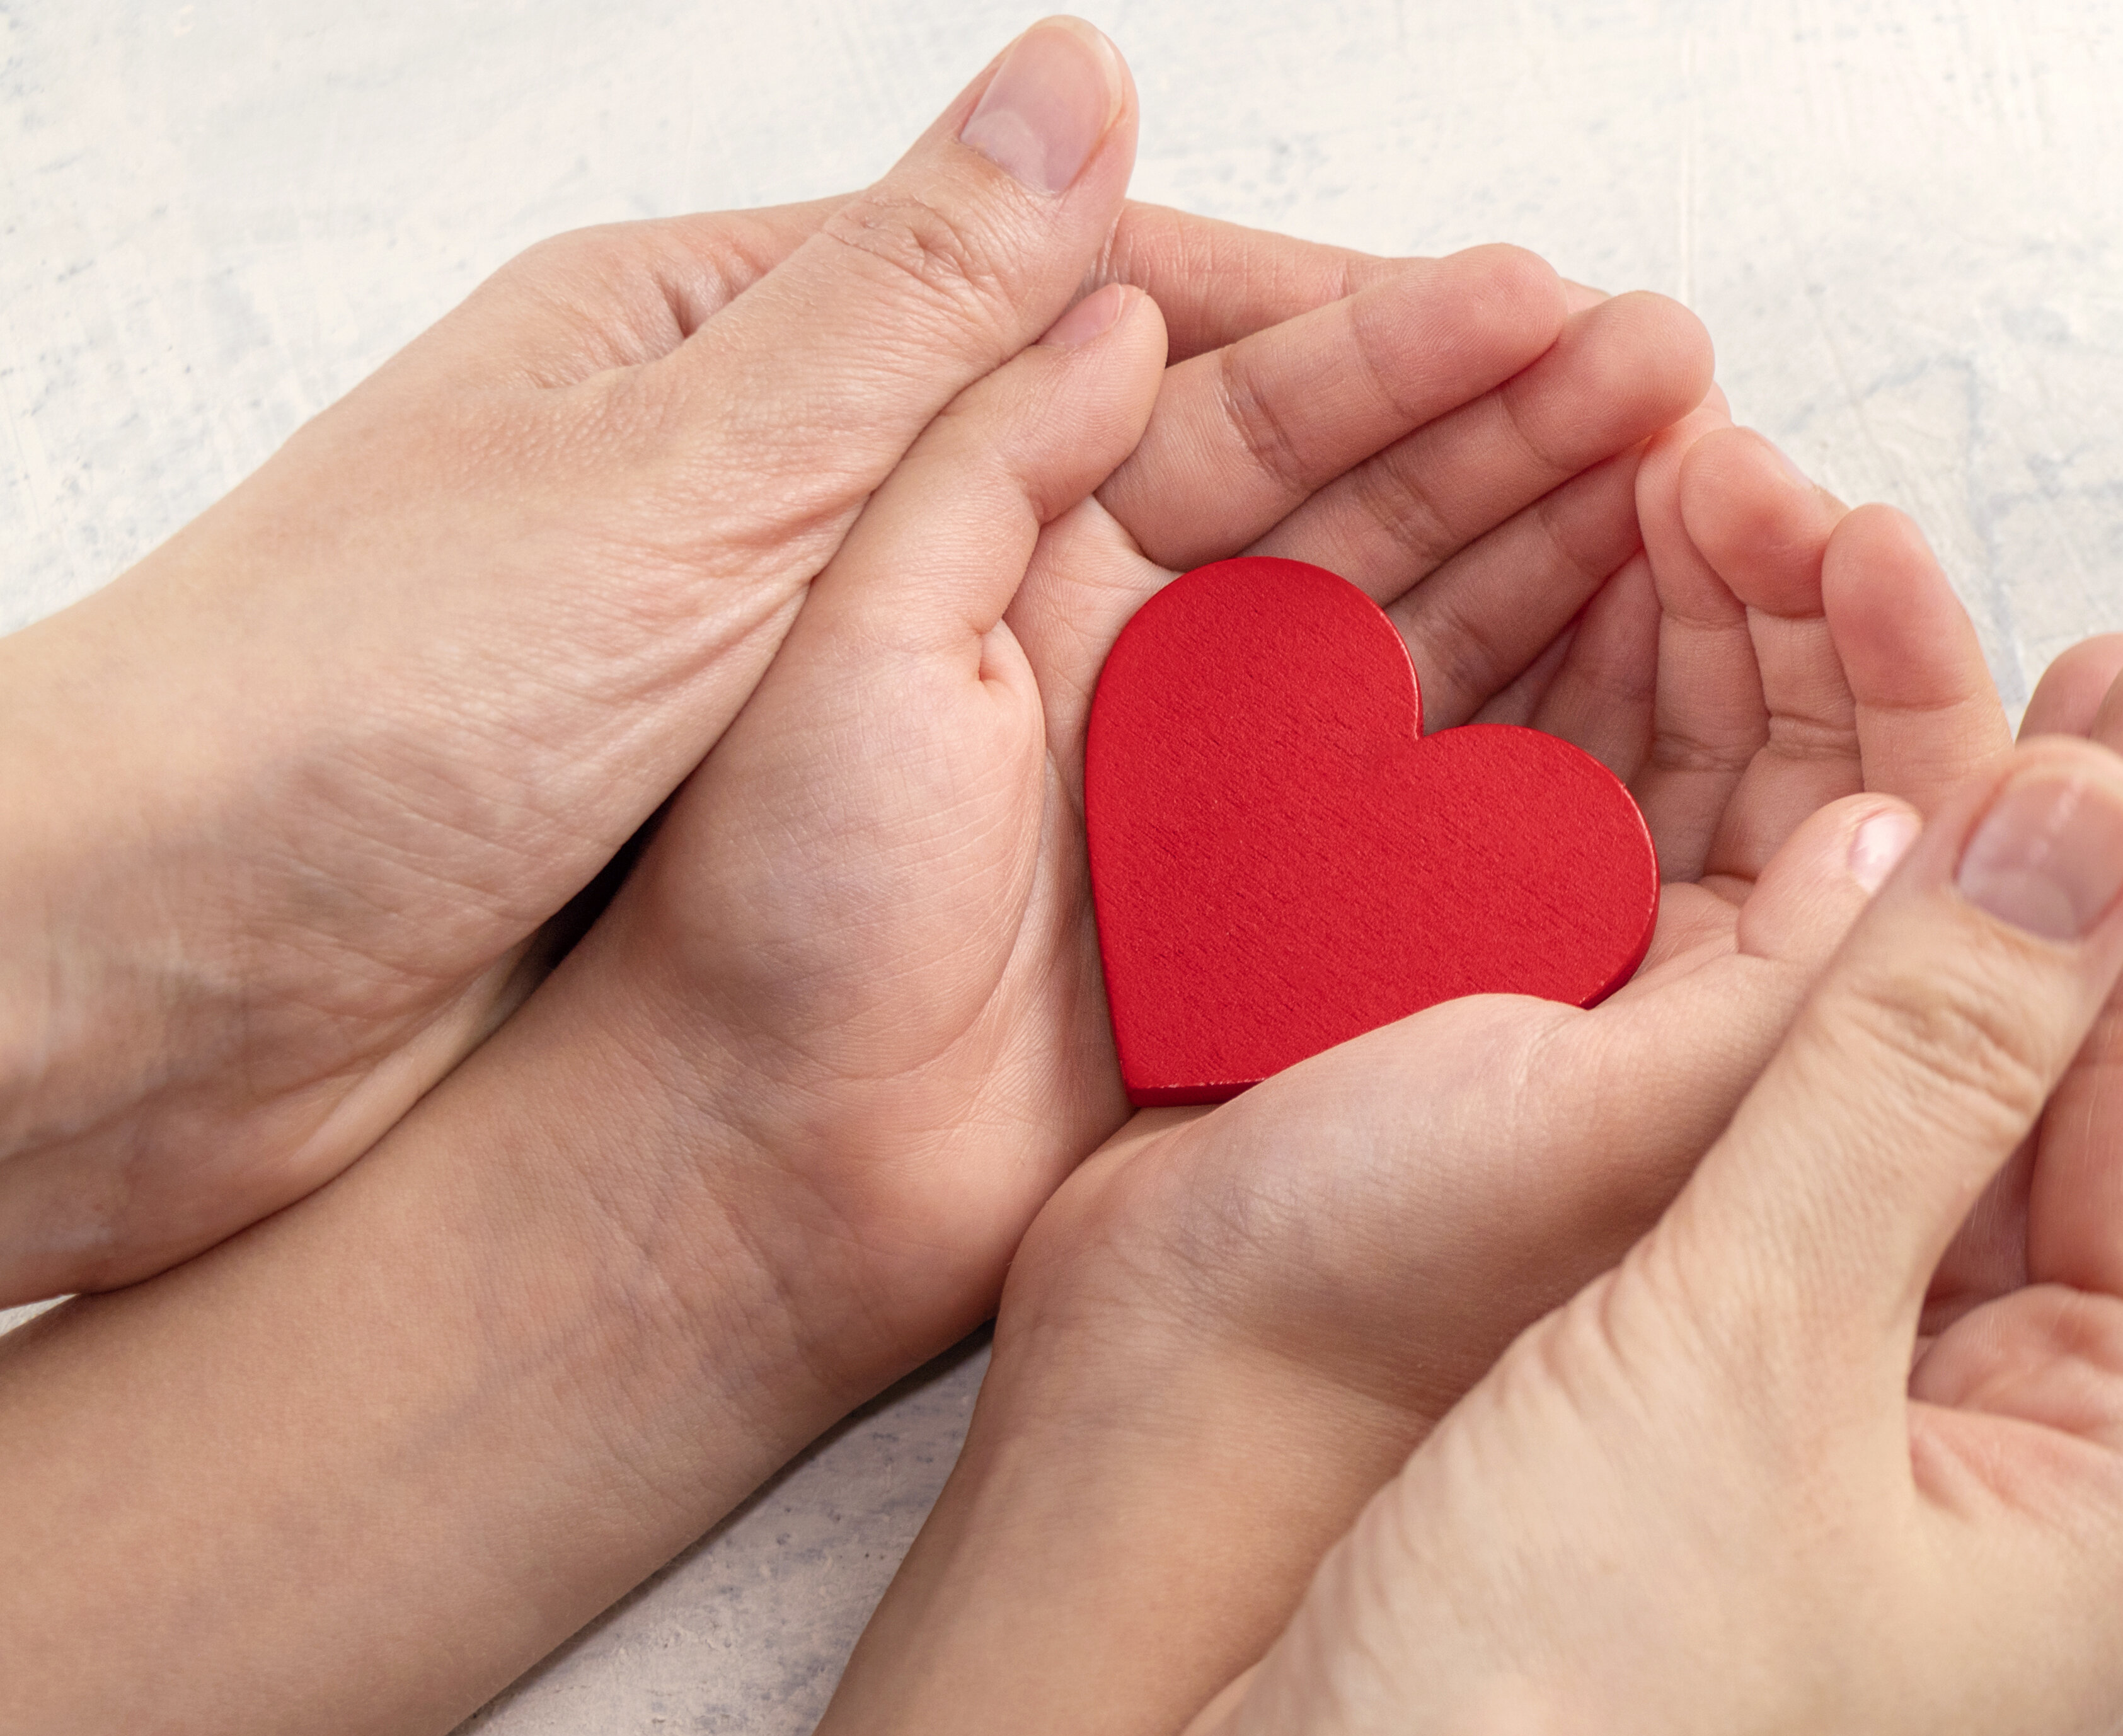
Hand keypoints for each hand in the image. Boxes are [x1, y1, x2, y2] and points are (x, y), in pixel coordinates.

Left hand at [0, 17, 1598, 1300]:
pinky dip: (1365, 789)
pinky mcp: (951, 899)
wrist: (210, 1022)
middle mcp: (900, 545)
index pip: (1149, 316)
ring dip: (1466, 592)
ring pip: (1259, 643)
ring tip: (1672, 549)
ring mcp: (949, 729)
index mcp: (793, 385)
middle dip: (1473, 435)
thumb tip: (1085, 93)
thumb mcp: (666, 477)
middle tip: (1678, 399)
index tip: (1553, 318)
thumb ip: (914, 314)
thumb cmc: (361, 716)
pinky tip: (1526, 766)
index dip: (1374, 316)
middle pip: (1244, 470)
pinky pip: (1199, 825)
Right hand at [332, 426, 2010, 1735]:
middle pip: (2084, 1132)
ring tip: (1969, 742)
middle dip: (2083, 901)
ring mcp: (1853, 1508)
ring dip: (1939, 966)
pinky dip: (1801, 1079)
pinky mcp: (1697, 1509)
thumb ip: (1911, 1068)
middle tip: (2111, 667)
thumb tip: (2083, 825)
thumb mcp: (1747, 1346)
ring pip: (1932, 1170)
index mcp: (2110, 1491)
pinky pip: (1793, 1239)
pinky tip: (1799, 949)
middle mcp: (2014, 1501)